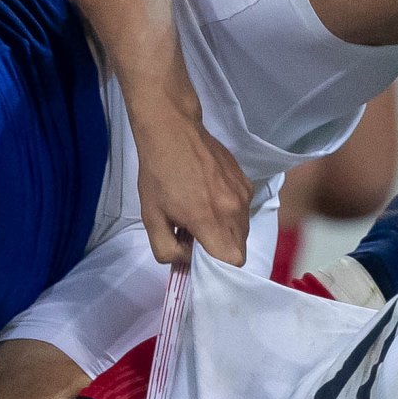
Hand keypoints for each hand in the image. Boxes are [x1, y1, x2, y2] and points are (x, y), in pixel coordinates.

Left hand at [129, 102, 251, 265]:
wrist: (173, 130)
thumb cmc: (157, 174)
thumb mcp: (151, 218)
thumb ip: (167, 250)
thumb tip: (186, 259)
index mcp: (209, 220)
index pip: (233, 262)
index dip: (219, 268)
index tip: (201, 260)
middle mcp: (234, 210)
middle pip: (240, 249)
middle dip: (221, 251)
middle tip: (197, 238)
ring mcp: (244, 195)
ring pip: (243, 230)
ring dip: (226, 232)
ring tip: (203, 215)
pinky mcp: (246, 182)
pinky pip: (244, 210)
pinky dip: (230, 213)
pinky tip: (210, 198)